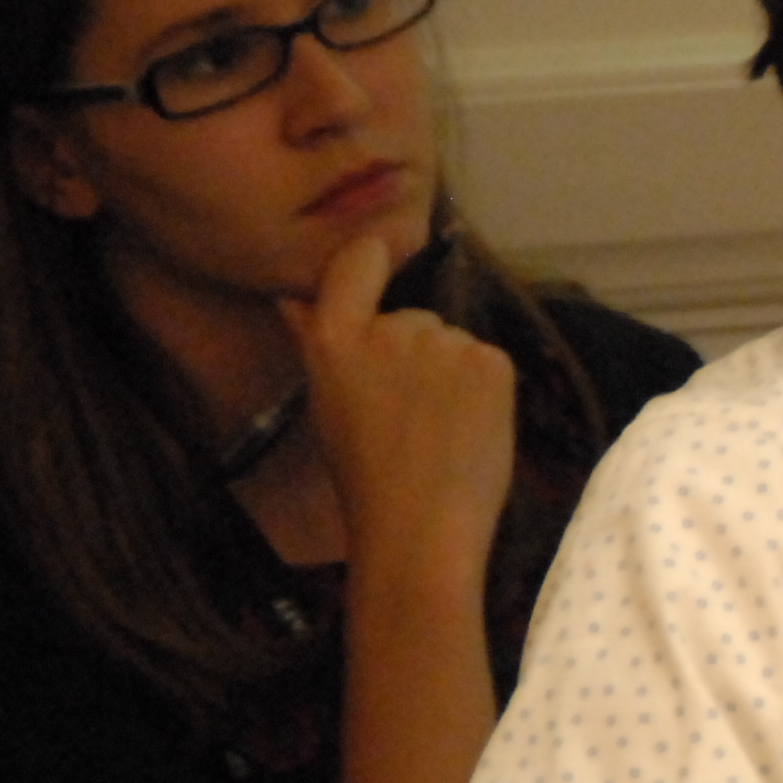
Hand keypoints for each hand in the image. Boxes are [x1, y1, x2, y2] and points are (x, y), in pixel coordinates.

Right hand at [281, 233, 518, 587]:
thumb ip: (315, 342)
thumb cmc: (364, 475)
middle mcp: (391, 328)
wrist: (419, 527)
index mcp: (335, 337)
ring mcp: (446, 342)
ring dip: (450, 374)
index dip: (373, 254)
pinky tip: (467, 430)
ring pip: (452, 344)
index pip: (357, 262)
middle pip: (412, 319)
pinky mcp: (491, 361)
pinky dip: (482, 390)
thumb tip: (290, 298)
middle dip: (414, 354)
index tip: (383, 255)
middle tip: (408, 415)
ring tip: (437, 431)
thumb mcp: (328, 403)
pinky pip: (486, 362)